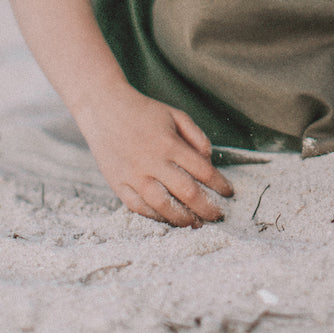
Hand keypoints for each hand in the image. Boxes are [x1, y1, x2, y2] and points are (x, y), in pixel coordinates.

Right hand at [76, 84, 233, 226]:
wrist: (104, 109)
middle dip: (207, 208)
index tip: (229, 192)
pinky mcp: (118, 184)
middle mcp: (152, 162)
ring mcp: (134, 176)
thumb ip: (196, 136)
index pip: (202, 170)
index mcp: (169, 143)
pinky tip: (169, 219)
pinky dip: (156, 217)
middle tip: (219, 216)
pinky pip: (139, 208)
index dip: (219, 184)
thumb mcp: (175, 114)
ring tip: (196, 224)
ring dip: (183, 219)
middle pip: (186, 193)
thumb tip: (208, 160)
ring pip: (162, 206)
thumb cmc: (143, 112)